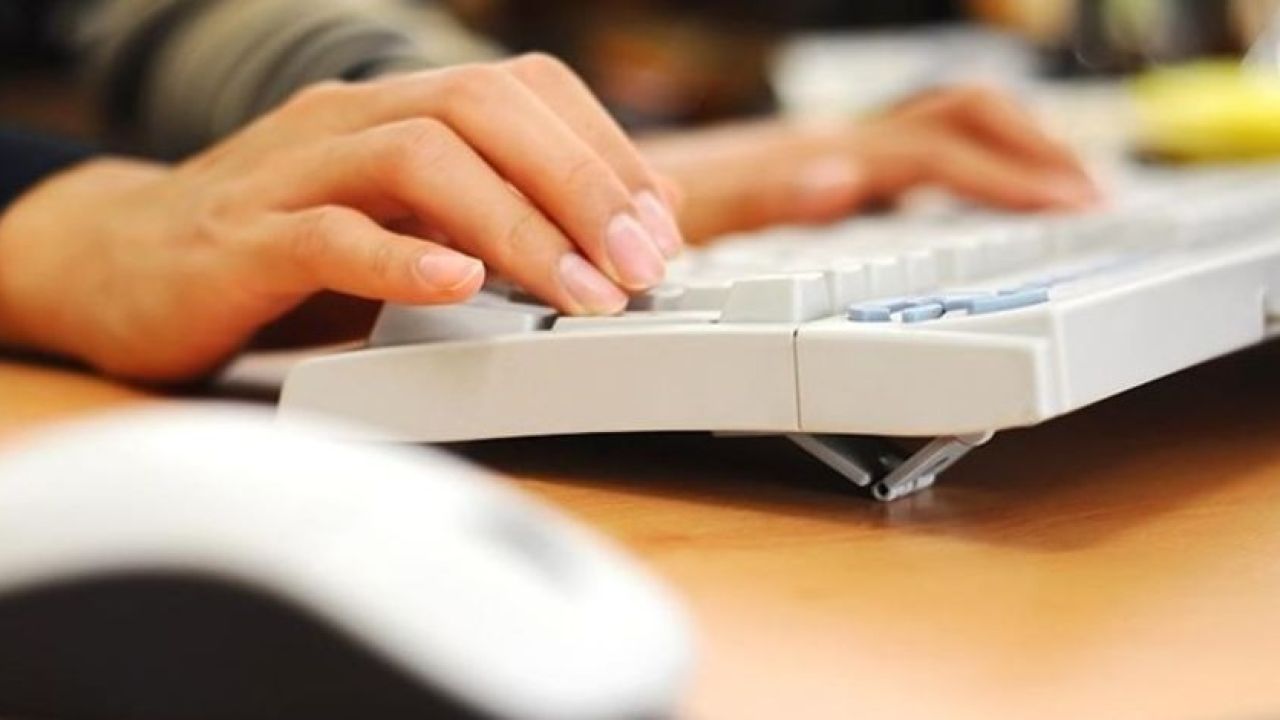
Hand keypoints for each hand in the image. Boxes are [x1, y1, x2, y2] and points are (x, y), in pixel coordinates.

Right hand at [0, 55, 682, 380]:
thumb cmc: (278, 249)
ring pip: (420, 158)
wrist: (121, 266)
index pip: (524, 90)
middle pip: (485, 107)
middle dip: (583, 184)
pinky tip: (458, 284)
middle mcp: (351, 120)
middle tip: (642, 266)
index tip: (662, 227)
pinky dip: (401, 257)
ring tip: (580, 292)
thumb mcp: (402, 223)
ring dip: (517, 225)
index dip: (605, 151)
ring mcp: (293, 173)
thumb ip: (493, 219)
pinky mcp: (243, 241)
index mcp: (398, 110)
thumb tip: (616, 234)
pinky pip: (329, 233)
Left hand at [640, 84, 1100, 241]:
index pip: (937, 148)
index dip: (1010, 174)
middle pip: (954, 117)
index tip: (1073, 207)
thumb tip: (846, 177)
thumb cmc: (628, 212)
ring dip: (1004, 152)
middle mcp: (827, 148)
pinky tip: (970, 207)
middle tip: (1088, 195)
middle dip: (1029, 149)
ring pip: (934, 128)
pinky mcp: (810, 174)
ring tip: (1055, 195)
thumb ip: (764, 197)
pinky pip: (904, 159)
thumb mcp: (691, 217)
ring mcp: (821, 158)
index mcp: (814, 158)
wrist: (582, 196)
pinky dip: (958, 171)